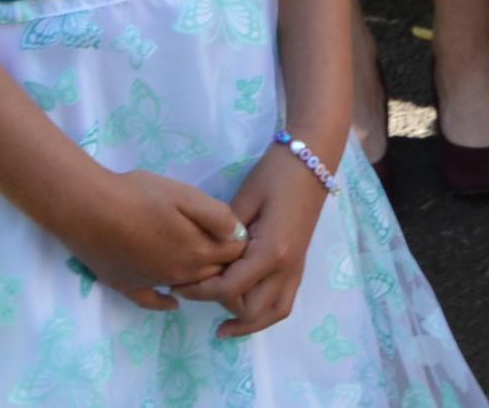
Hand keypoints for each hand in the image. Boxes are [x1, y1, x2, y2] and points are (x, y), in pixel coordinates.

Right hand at [62, 163, 249, 309]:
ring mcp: (152, 283)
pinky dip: (166, 302)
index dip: (241, 240)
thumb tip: (239, 234)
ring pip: (188, 287)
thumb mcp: (186, 195)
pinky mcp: (127, 286)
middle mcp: (179, 275)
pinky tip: (172, 299)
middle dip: (224, 262)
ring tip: (201, 260)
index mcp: (197, 252)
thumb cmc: (139, 196)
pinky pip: (153, 302)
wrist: (88, 210)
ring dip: (199, 278)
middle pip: (215, 273)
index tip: (240, 227)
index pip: (235, 254)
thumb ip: (217, 216)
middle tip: (222, 242)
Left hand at [171, 142, 328, 336]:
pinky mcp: (298, 264)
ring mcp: (296, 268)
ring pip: (274, 313)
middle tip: (194, 295)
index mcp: (271, 251)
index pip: (230, 288)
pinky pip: (284, 301)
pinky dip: (265, 313)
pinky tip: (245, 310)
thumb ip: (224, 234)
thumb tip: (206, 256)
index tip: (176, 284)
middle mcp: (287, 267)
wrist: (312, 159)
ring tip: (224, 328)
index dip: (200, 291)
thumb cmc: (275, 174)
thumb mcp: (244, 200)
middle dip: (221, 309)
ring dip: (248, 324)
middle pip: (251, 310)